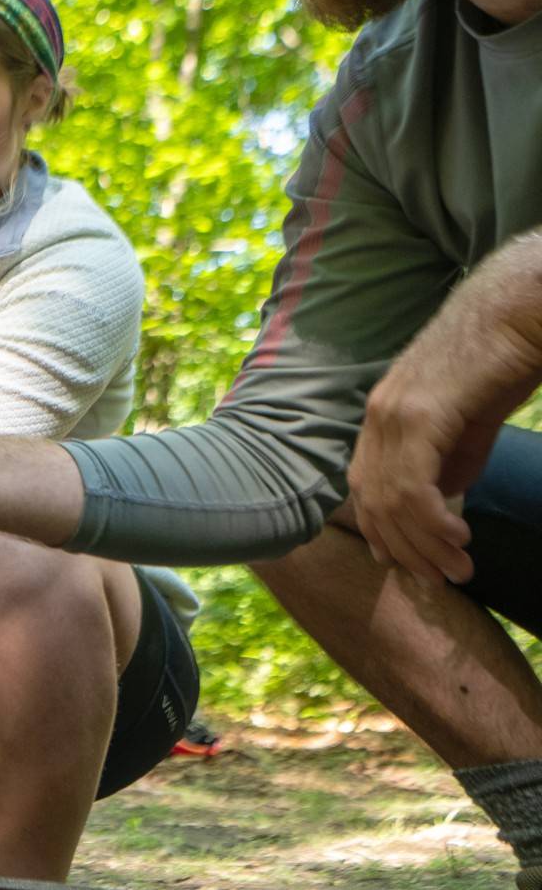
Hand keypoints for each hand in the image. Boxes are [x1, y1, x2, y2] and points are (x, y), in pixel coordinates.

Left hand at [349, 233, 541, 586]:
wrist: (522, 308)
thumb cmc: (504, 357)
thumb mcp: (472, 420)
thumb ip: (452, 458)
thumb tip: (440, 499)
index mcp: (383, 417)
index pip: (366, 490)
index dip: (385, 534)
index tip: (413, 568)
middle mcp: (377, 416)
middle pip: (372, 502)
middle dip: (407, 550)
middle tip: (443, 581)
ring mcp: (393, 413)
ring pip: (391, 500)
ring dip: (424, 544)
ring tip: (459, 569)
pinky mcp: (420, 413)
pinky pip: (412, 483)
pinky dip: (431, 520)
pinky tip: (459, 538)